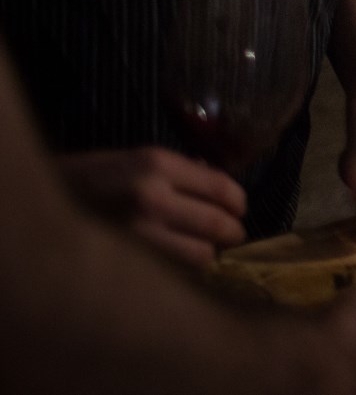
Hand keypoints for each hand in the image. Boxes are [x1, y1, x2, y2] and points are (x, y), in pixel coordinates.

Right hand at [57, 147, 245, 267]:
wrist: (36, 208)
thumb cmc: (85, 180)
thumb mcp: (131, 159)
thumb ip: (178, 170)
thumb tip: (217, 180)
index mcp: (154, 164)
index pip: (221, 188)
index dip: (238, 202)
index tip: (239, 208)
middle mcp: (151, 197)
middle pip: (218, 225)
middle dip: (231, 231)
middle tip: (231, 234)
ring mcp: (138, 235)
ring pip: (202, 256)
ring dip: (207, 254)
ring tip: (202, 249)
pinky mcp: (127, 263)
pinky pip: (175, 274)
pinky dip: (183, 271)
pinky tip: (176, 263)